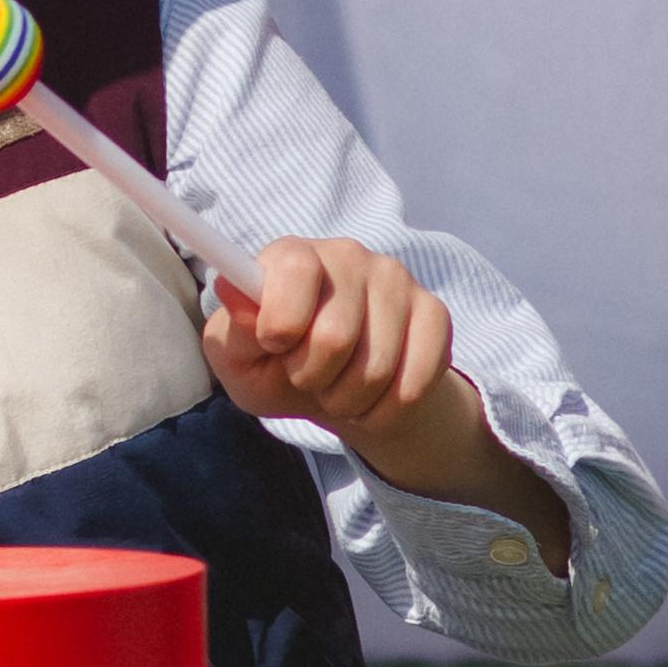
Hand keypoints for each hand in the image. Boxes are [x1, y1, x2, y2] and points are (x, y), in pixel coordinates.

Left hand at [203, 239, 568, 573]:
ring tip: (337, 391)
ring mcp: (396, 281)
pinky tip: (373, 401)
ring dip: (349, 401)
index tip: (275, 345)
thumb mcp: (239, 359)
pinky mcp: (434, 314)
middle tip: (306, 378)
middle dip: (312, 378)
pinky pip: (416, 380)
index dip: (282, 323)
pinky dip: (387, 410)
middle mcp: (347, 256)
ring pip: (377, 367)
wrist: (337, 390)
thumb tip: (233, 287)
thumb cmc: (276, 366)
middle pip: (335, 336)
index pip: (294, 270)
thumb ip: (234, 329)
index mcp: (292, 256)